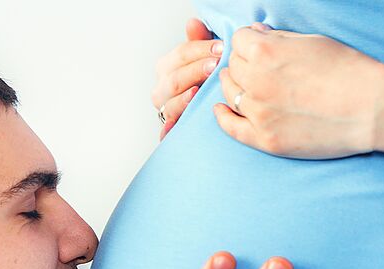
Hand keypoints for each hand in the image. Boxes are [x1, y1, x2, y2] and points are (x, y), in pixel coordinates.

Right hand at [152, 18, 222, 139]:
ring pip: (170, 103)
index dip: (200, 50)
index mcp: (167, 67)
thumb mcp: (203, 57)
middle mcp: (162, 88)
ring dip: (182, 99)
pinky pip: (166, 131)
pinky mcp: (170, 127)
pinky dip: (167, 131)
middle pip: (174, 79)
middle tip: (215, 67)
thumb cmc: (203, 77)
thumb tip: (193, 22)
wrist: (201, 103)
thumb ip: (198, 40)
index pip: (181, 55)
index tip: (221, 48)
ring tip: (197, 92)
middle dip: (195, 71)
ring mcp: (165, 108)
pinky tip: (173, 127)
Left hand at [214, 24, 383, 158]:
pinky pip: (231, 126)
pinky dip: (223, 116)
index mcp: (266, 51)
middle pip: (233, 66)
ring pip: (230, 93)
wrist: (372, 109)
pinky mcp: (265, 138)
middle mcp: (256, 81)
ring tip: (245, 84)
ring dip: (234, 85)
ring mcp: (258, 112)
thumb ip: (278, 38)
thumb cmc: (349, 70)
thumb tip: (254, 34)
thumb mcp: (313, 41)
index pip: (239, 41)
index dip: (250, 42)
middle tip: (258, 68)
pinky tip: (220, 109)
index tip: (258, 48)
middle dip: (243, 63)